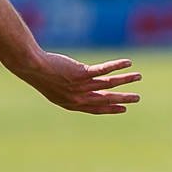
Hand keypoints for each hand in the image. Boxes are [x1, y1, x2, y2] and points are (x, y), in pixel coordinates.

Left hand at [20, 53, 140, 114]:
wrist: (33, 67)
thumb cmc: (40, 74)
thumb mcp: (54, 87)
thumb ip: (68, 89)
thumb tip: (76, 84)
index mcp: (71, 104)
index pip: (95, 108)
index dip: (111, 109)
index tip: (123, 108)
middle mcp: (78, 97)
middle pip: (106, 99)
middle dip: (123, 98)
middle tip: (137, 98)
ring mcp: (81, 86)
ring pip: (109, 84)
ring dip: (126, 80)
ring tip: (139, 76)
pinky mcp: (82, 73)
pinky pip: (104, 70)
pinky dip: (117, 66)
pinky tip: (128, 62)